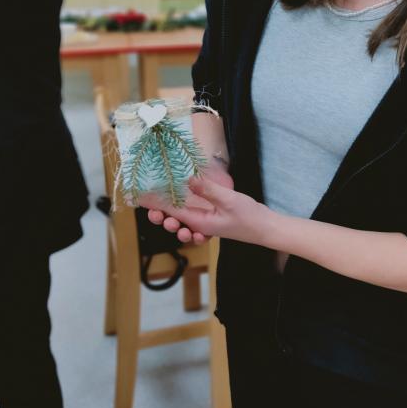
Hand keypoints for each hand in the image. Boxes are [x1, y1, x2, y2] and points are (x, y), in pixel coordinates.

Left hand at [150, 176, 268, 246]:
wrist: (266, 228)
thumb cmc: (249, 217)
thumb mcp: (228, 200)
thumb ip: (207, 190)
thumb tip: (187, 179)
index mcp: (200, 223)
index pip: (172, 213)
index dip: (156, 204)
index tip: (140, 198)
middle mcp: (200, 225)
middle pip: (174, 220)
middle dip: (161, 215)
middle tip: (150, 209)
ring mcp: (206, 224)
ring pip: (182, 222)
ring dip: (171, 219)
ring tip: (163, 216)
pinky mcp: (211, 220)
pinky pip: (193, 220)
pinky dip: (186, 218)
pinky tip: (183, 214)